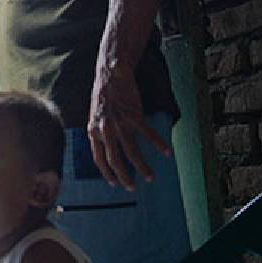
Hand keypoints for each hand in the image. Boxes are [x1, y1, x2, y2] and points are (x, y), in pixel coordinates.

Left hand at [87, 66, 170, 189]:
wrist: (111, 75)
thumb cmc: (103, 95)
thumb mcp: (95, 116)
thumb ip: (100, 133)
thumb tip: (108, 149)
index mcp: (93, 131)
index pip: (98, 159)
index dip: (107, 173)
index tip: (114, 183)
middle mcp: (105, 130)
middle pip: (115, 160)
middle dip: (124, 177)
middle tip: (132, 187)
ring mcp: (120, 124)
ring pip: (132, 152)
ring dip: (142, 167)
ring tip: (150, 177)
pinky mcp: (134, 116)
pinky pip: (148, 134)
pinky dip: (159, 144)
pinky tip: (167, 152)